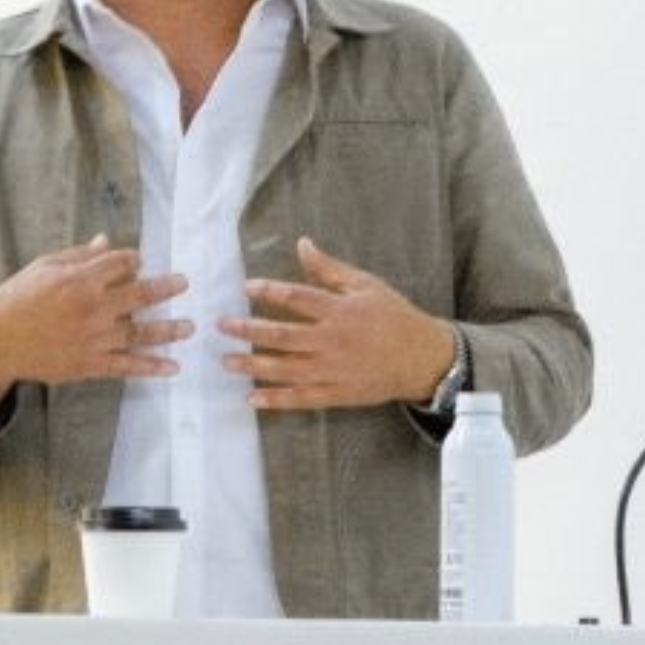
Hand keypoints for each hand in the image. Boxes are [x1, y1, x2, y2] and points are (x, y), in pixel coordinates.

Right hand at [0, 235, 190, 416]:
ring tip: (190, 327)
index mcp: (80, 280)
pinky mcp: (89, 365)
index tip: (137, 263)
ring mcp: (93, 339)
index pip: (121, 264)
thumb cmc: (16, 298)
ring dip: (169, 330)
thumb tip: (106, 242)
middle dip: (166, 288)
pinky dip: (152, 367)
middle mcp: (92, 309)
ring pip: (141, 333)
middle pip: (140, 296)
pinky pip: (127, 366)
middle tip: (185, 283)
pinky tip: (173, 367)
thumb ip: (79, 257)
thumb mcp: (44, 267)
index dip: (133, 260)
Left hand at [217, 237, 455, 410]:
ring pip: (285, 370)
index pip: (296, 298)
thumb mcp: (366, 285)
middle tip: (221, 326)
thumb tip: (302, 244)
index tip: (247, 288)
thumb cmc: (395, 317)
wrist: (423, 359)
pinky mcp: (336, 394)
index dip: (269, 292)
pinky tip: (252, 398)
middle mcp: (332, 342)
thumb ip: (329, 269)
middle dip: (247, 331)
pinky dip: (275, 400)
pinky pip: (300, 398)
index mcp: (340, 311)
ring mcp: (333, 371)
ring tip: (227, 361)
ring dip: (253, 366)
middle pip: (281, 336)